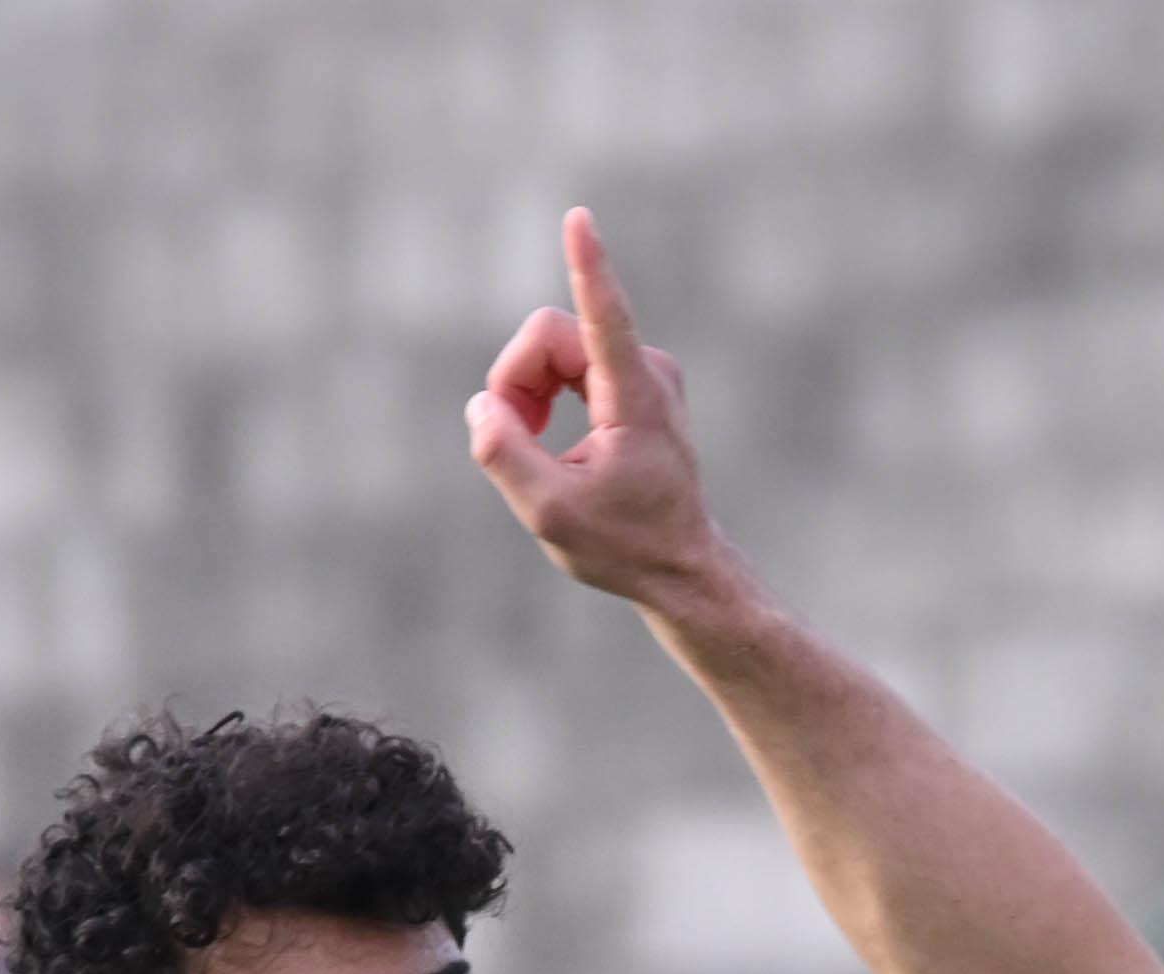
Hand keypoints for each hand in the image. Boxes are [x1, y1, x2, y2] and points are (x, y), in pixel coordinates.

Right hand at [470, 208, 735, 610]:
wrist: (679, 565)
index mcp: (635, 397)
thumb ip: (504, 453)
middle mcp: (648, 370)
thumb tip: (483, 404)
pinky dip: (546, 395)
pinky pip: (569, 361)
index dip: (586, 267)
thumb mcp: (549, 514)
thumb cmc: (622, 545)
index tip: (579, 219)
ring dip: (529, 392)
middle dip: (516, 381)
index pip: (605, 317)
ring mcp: (645, 370)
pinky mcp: (635, 378)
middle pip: (550, 335)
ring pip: (555, 347)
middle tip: (513, 439)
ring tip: (534, 445)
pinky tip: (549, 436)